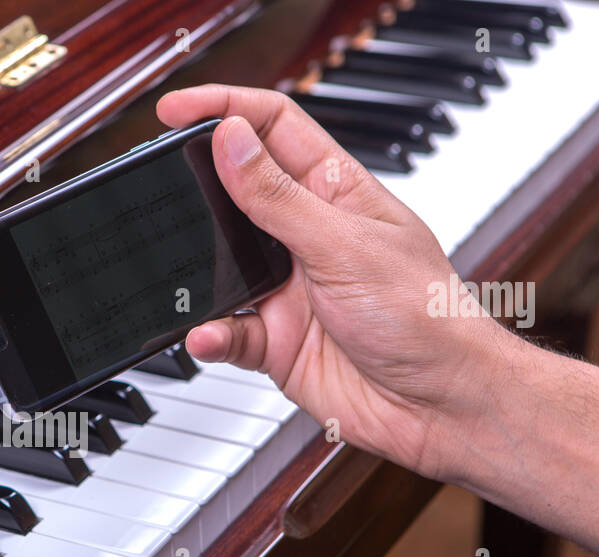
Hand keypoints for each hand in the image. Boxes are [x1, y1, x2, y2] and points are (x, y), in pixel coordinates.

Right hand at [156, 85, 517, 481]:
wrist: (440, 406)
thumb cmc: (426, 318)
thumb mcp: (345, 245)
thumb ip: (278, 197)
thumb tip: (230, 139)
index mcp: (336, 193)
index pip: (274, 128)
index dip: (225, 109)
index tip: (175, 109)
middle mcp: (308, 236)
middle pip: (236, 193)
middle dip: (196, 191)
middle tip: (158, 188)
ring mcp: (289, 290)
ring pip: (219, 267)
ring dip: (197, 274)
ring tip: (179, 273)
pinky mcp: (275, 341)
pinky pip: (225, 331)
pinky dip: (210, 333)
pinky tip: (208, 334)